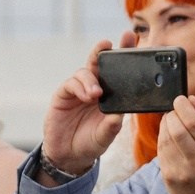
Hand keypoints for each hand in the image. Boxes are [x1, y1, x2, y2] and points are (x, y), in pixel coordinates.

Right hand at [38, 41, 126, 180]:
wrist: (68, 156)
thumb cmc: (91, 142)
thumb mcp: (106, 136)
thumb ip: (112, 125)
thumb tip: (119, 114)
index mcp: (111, 94)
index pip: (119, 70)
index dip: (124, 52)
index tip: (130, 37)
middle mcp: (96, 87)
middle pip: (100, 63)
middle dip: (104, 50)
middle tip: (109, 43)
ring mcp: (79, 89)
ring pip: (85, 72)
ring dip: (91, 80)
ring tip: (96, 94)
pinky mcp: (64, 94)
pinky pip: (71, 83)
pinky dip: (80, 87)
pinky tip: (87, 95)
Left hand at [156, 98, 194, 193]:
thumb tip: (190, 100)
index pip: (194, 124)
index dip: (183, 107)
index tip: (180, 100)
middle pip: (177, 131)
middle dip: (172, 115)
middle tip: (174, 111)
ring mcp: (182, 172)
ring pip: (166, 140)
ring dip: (165, 125)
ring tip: (170, 121)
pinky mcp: (169, 178)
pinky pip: (161, 152)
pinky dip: (162, 139)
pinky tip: (167, 136)